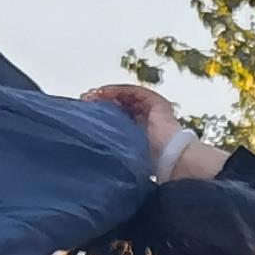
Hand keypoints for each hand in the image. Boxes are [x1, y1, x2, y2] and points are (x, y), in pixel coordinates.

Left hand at [80, 82, 224, 182]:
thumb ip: (113, 147)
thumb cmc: (150, 163)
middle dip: (102, 102)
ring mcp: (152, 110)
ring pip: (126, 97)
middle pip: (121, 106)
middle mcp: (146, 120)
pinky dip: (117, 91)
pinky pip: (133, 92)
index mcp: (140, 133)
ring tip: (92, 96)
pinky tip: (104, 93)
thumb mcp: (124, 153)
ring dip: (107, 95)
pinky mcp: (156, 102)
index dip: (102, 113)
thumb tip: (88, 148)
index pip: (118, 118)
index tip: (85, 112)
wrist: (169, 159)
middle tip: (86, 101)